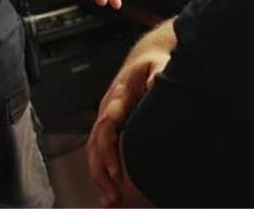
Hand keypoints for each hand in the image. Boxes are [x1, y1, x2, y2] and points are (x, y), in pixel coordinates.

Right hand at [87, 52, 166, 206]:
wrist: (144, 58)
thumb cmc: (152, 64)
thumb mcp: (158, 65)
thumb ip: (158, 74)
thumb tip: (156, 84)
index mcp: (118, 97)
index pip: (107, 126)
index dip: (108, 150)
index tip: (116, 171)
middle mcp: (108, 109)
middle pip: (95, 143)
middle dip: (101, 170)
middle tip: (112, 194)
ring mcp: (106, 118)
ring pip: (94, 150)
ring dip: (99, 176)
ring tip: (109, 199)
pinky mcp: (110, 127)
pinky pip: (100, 151)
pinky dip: (102, 171)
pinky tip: (108, 192)